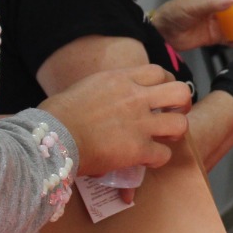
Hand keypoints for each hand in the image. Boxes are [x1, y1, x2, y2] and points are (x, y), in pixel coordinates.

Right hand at [39, 64, 191, 173]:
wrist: (51, 136)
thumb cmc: (56, 114)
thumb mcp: (86, 88)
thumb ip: (107, 92)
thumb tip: (108, 102)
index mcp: (121, 79)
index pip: (159, 72)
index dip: (166, 83)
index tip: (161, 95)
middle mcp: (135, 97)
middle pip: (180, 91)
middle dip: (182, 105)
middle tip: (173, 114)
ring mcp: (139, 123)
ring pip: (180, 124)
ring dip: (174, 132)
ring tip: (163, 139)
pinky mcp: (137, 149)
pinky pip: (164, 155)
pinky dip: (158, 160)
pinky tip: (145, 160)